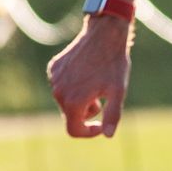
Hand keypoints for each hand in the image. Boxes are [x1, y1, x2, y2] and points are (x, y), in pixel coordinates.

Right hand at [47, 19, 132, 137]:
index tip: (101, 125)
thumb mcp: (118, 92)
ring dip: (80, 99)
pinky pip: (62, 86)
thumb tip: (108, 135)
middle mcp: (58, 92)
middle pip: (70, 115)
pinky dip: (73, 86)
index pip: (74, 130)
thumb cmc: (113, 64)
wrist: (104, 35)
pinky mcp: (53, 68)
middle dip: (87, 112)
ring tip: (95, 83)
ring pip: (66, 101)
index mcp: (72, 102)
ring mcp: (54, 79)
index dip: (88, 132)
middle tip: (102, 97)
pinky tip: (86, 72)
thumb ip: (113, 115)